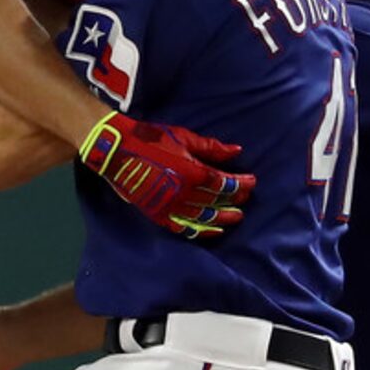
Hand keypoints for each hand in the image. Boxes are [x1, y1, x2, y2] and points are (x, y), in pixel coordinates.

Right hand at [79, 111, 253, 238]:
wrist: (117, 150)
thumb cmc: (151, 139)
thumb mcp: (185, 138)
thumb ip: (212, 148)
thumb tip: (237, 152)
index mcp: (193, 173)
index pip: (226, 184)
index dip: (241, 184)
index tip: (251, 181)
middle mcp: (184, 194)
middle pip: (217, 203)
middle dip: (235, 202)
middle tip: (245, 201)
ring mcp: (170, 207)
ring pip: (204, 219)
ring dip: (222, 219)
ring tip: (234, 218)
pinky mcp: (157, 214)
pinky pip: (183, 228)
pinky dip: (199, 231)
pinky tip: (212, 231)